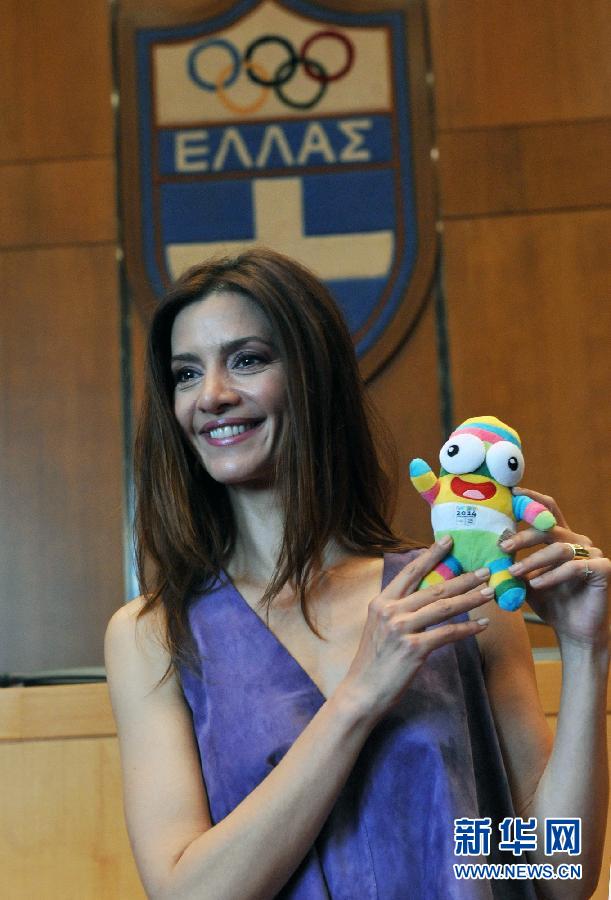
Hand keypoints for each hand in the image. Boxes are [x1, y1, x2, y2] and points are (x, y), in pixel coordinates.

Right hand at [341, 539, 492, 720]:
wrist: (362, 692)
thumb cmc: (373, 663)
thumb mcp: (379, 628)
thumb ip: (398, 611)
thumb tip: (425, 598)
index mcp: (381, 602)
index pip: (410, 572)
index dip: (431, 555)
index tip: (448, 541)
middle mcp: (391, 611)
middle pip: (434, 588)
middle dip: (463, 577)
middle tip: (485, 569)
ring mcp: (402, 629)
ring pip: (444, 607)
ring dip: (470, 598)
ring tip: (489, 591)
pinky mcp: (414, 649)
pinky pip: (447, 633)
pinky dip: (467, 628)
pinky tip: (482, 624)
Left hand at [500, 488, 609, 649]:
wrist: (575, 631)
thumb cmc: (550, 602)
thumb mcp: (525, 580)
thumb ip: (512, 563)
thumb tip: (484, 553)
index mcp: (562, 538)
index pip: (548, 510)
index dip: (532, 498)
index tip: (512, 493)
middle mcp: (579, 541)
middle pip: (549, 527)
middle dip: (523, 536)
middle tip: (501, 547)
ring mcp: (593, 554)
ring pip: (559, 548)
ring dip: (533, 560)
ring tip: (514, 572)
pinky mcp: (602, 569)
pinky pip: (574, 567)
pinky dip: (552, 575)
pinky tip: (536, 584)